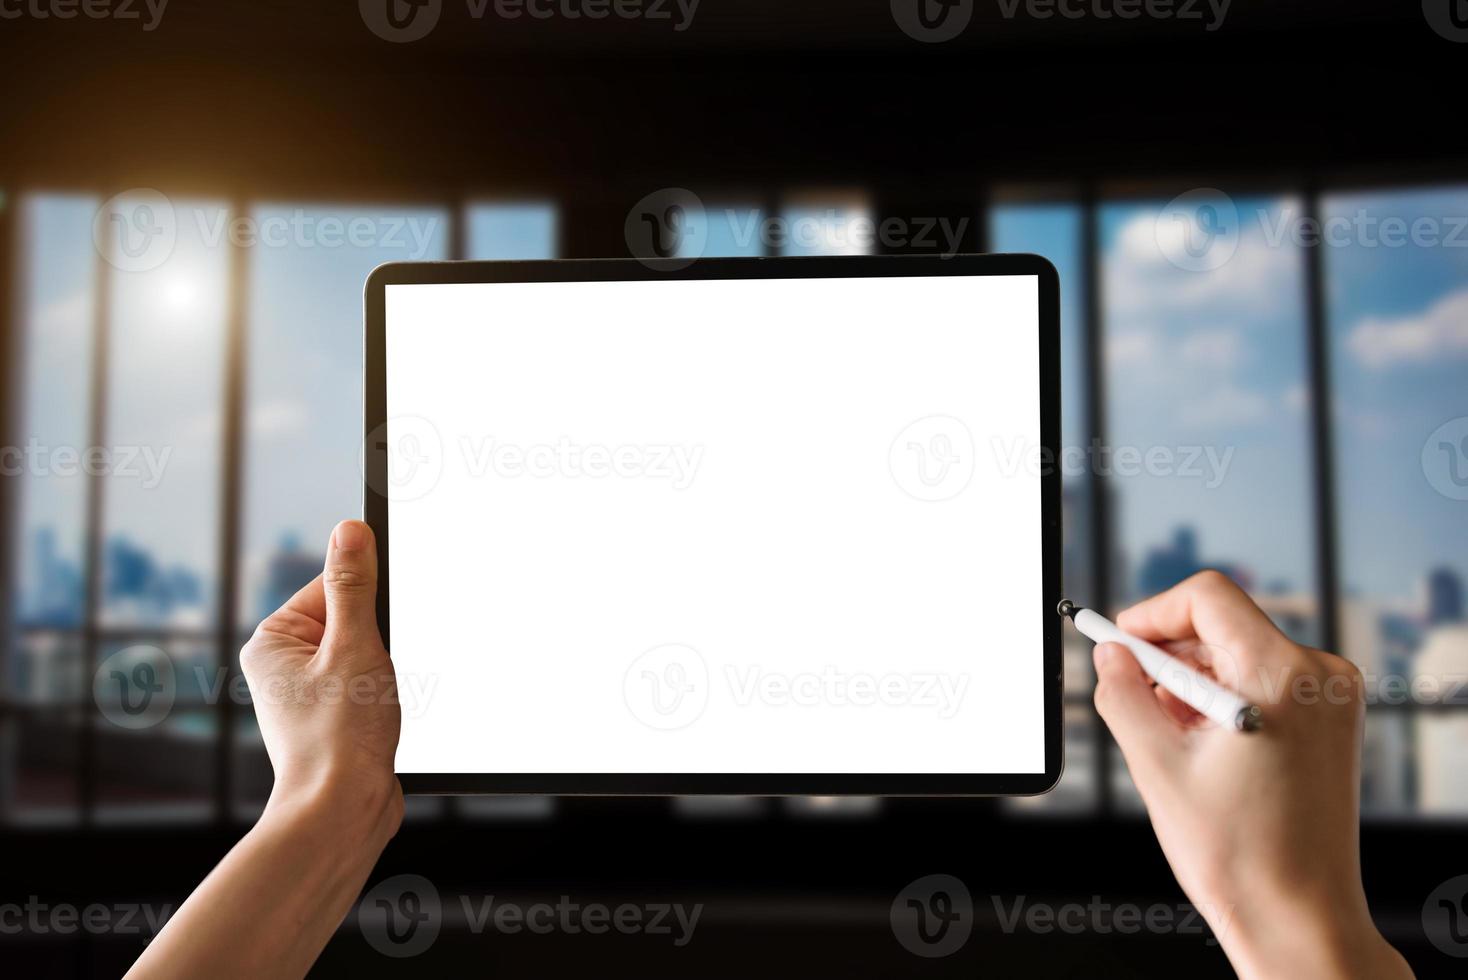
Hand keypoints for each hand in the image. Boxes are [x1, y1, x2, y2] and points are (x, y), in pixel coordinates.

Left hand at [240, 518, 402, 840]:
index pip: (331, 586)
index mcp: (272, 642)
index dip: (367, 604)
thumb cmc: (340, 738)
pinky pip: (367, 684)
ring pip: (364, 654)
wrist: (342, 811)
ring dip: (384, 671)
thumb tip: (350, 531)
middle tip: (374, 674)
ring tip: (375, 702)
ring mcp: (306, 694)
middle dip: (377, 642)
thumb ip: (354, 585)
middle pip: (349, 620)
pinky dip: (384, 694)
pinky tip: (381, 718)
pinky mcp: (331, 718)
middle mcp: (282, 666)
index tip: (380, 628)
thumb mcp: (354, 646)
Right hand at [1094, 570, 1411, 979]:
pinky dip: (1223, 698)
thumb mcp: (1157, 767)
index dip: (1152, 615)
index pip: (1207, 598)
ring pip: (1240, 652)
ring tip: (1170, 737)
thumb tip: (1111, 656)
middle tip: (1132, 697)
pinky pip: (1264, 680)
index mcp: (1281, 676)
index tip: (1121, 646)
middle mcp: (1319, 675)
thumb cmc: (1240, 856)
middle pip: (1223, 624)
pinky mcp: (1331, 719)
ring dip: (1193, 681)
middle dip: (1168, 656)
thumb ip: (1123, 695)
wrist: (1297, 916)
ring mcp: (1332, 698)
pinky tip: (1201, 745)